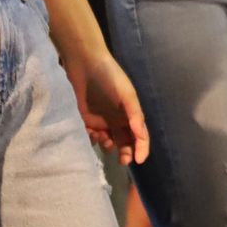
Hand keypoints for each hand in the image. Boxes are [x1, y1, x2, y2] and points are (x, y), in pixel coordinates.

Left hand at [65, 48, 150, 165]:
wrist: (85, 65)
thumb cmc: (110, 77)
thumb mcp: (126, 94)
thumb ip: (134, 115)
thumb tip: (141, 136)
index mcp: (131, 113)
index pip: (140, 135)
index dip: (142, 148)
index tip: (138, 161)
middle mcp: (119, 119)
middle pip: (126, 142)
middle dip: (126, 153)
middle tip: (122, 161)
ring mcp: (103, 120)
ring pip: (109, 141)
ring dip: (109, 146)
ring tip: (104, 141)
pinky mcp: (88, 119)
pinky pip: (93, 136)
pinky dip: (94, 139)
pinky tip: (92, 134)